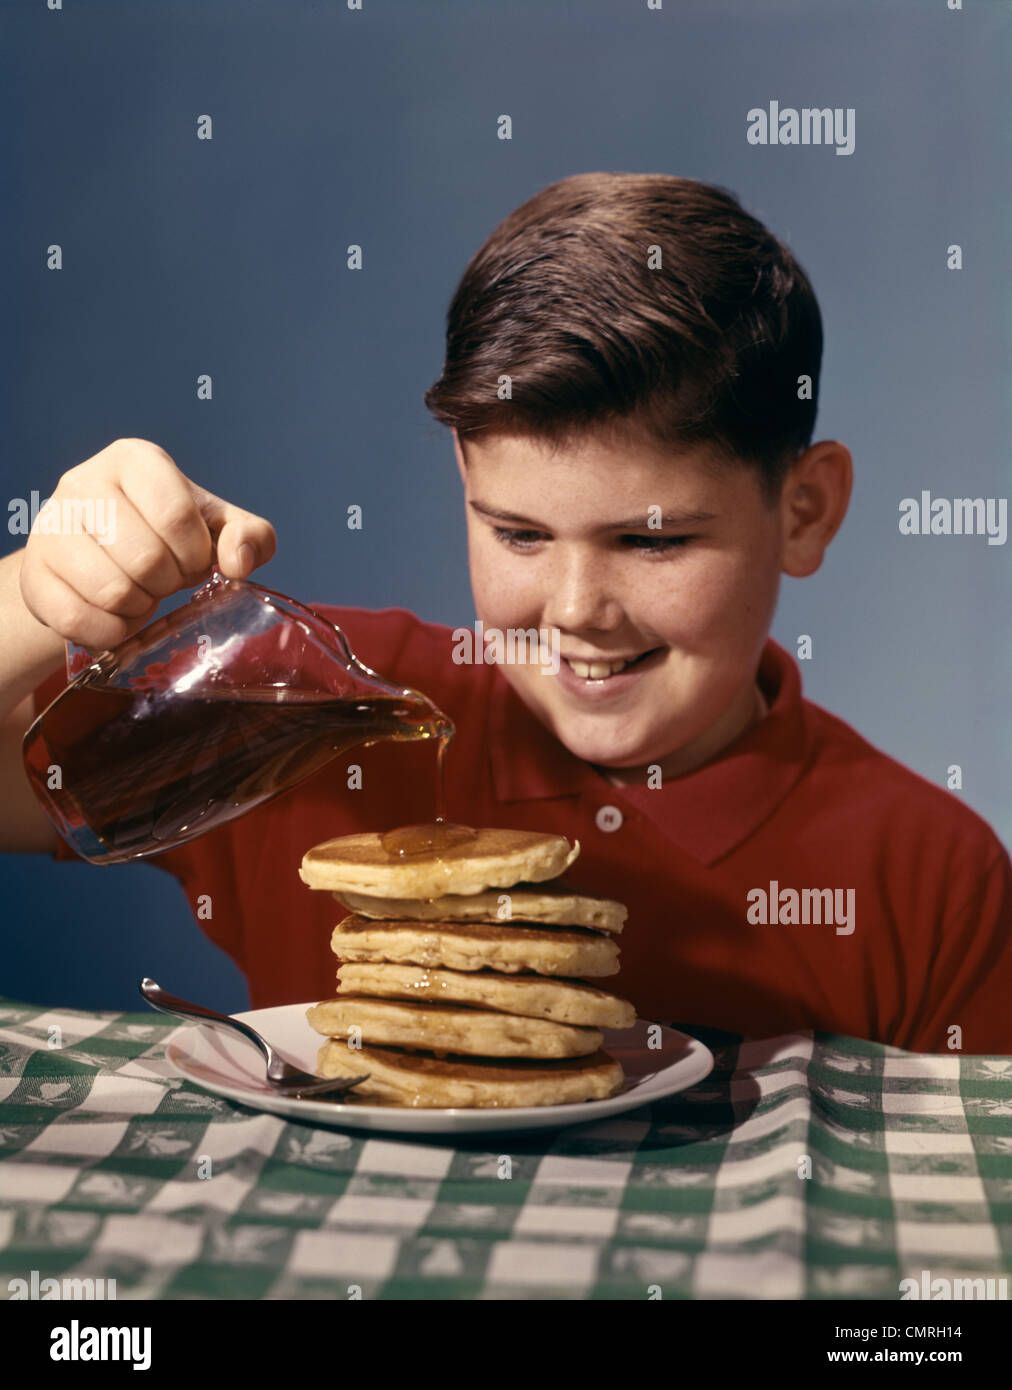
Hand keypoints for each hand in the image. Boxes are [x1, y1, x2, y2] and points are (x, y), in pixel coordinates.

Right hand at [19, 438, 276, 651]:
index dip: (195, 554)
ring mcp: (51, 526)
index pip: (177, 515)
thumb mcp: (216, 529)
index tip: (193, 561)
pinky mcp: (34, 572)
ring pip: (112, 590)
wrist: (100, 559)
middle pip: (146, 557)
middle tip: (165, 580)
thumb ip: (250, 537)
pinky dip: (111, 630)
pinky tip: (116, 614)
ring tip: (140, 593)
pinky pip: (78, 619)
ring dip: (140, 606)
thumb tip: (238, 562)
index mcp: (135, 460)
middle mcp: (84, 482)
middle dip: (169, 583)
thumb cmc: (165, 537)